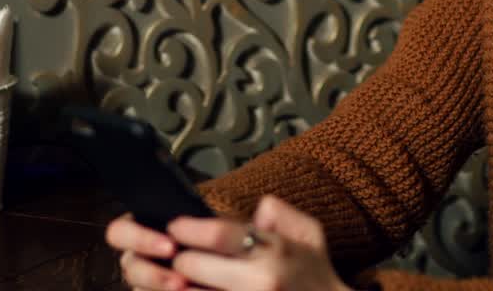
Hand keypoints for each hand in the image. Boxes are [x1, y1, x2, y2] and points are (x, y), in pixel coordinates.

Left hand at [107, 195, 351, 290]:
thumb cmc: (316, 275)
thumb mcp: (310, 232)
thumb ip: (280, 211)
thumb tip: (254, 209)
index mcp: (275, 250)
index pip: (217, 234)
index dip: (188, 229)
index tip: (176, 226)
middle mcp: (260, 281)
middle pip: (193, 266)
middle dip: (180, 259)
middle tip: (178, 254)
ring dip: (179, 285)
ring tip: (181, 278)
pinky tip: (193, 289)